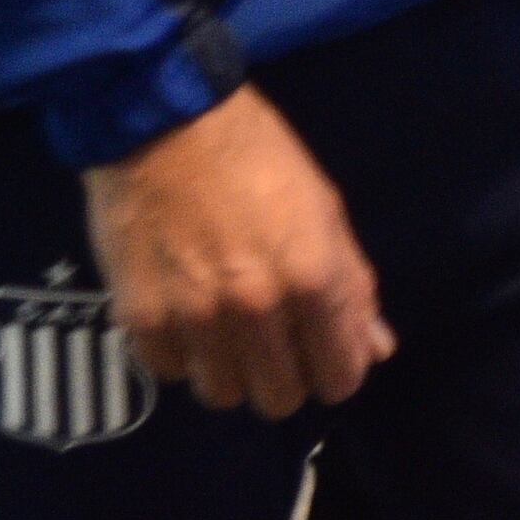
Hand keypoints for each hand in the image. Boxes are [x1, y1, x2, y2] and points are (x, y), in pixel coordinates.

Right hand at [80, 84, 394, 415]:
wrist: (164, 120)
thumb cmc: (255, 156)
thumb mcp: (323, 208)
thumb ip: (352, 286)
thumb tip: (376, 350)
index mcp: (313, 277)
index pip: (339, 378)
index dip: (334, 368)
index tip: (319, 349)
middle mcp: (257, 307)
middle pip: (280, 399)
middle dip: (282, 374)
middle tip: (268, 336)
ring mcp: (196, 318)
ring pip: (223, 395)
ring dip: (227, 368)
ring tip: (221, 323)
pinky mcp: (142, 319)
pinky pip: (169, 372)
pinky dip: (178, 352)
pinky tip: (181, 310)